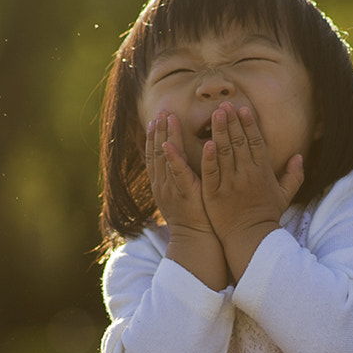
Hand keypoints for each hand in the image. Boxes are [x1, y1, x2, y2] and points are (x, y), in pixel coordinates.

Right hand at [147, 113, 229, 290]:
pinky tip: (170, 144)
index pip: (156, 156)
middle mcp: (163, 185)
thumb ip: (183, 177)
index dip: (155, 136)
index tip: (157, 118)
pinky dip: (173, 158)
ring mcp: (172, 190)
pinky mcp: (184, 194)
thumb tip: (185, 161)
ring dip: (164, 137)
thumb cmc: (197, 218)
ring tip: (166, 118)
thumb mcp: (186, 195)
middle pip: (157, 153)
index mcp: (163, 185)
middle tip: (161, 111)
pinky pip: (177, 174)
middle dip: (158, 130)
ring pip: (164, 159)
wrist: (197, 241)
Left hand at [200, 101, 304, 282]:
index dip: (249, 124)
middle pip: (239, 142)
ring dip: (220, 132)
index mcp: (263, 172)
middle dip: (232, 122)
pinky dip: (209, 158)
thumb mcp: (284, 196)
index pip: (256, 142)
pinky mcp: (214, 194)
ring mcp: (230, 184)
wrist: (251, 239)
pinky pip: (211, 173)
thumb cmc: (266, 218)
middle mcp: (247, 174)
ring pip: (224, 152)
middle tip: (225, 104)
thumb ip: (293, 176)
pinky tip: (206, 143)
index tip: (243, 109)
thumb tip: (299, 157)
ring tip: (215, 114)